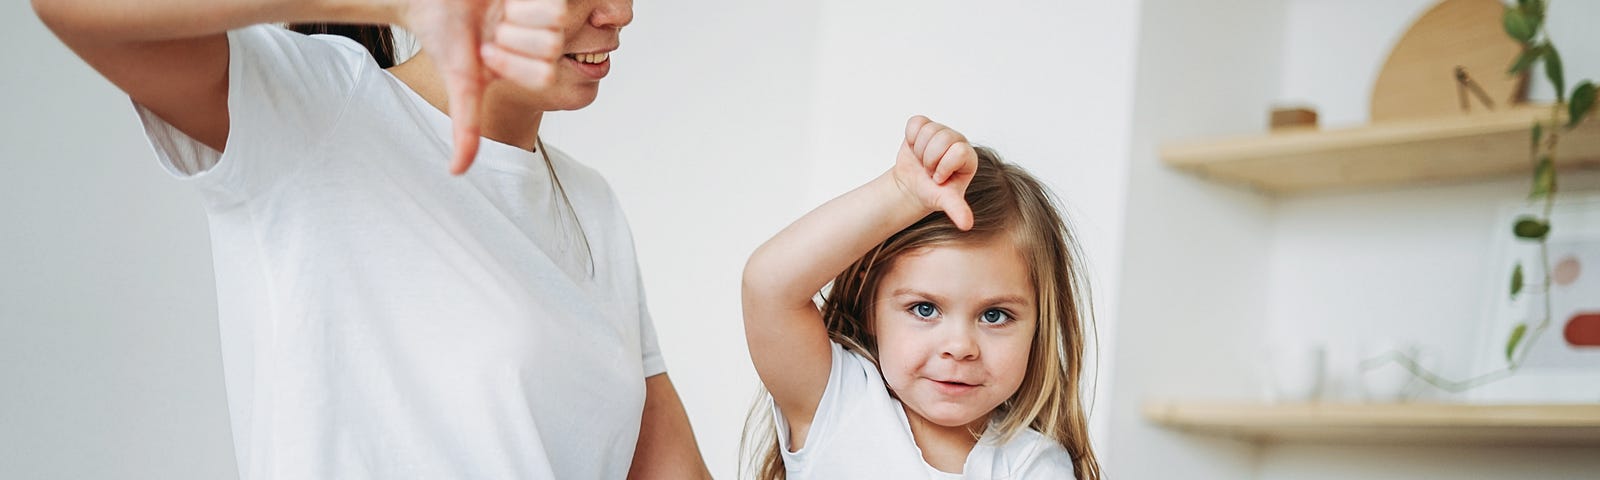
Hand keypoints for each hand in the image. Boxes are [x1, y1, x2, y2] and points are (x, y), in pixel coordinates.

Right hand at [401, 0, 564, 174]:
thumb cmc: (444, 37)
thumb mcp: (461, 82)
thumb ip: (467, 125)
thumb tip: (456, 173)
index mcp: (531, 66)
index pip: (546, 74)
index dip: (515, 63)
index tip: (486, 52)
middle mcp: (544, 41)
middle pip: (554, 45)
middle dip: (516, 36)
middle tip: (494, 28)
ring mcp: (547, 13)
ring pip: (559, 15)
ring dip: (522, 11)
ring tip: (501, 9)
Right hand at [893, 115, 977, 229]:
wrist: (913, 185)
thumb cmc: (932, 192)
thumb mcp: (945, 201)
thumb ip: (957, 209)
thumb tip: (966, 225)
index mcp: (968, 156)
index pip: (957, 151)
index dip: (943, 167)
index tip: (939, 178)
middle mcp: (957, 140)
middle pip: (942, 138)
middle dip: (929, 160)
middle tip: (929, 170)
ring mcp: (941, 130)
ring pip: (928, 131)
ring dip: (919, 151)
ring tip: (923, 161)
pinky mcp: (925, 125)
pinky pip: (915, 123)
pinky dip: (910, 138)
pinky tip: (915, 149)